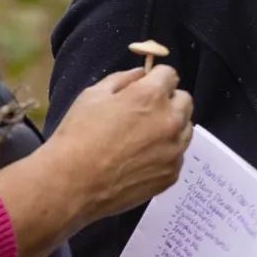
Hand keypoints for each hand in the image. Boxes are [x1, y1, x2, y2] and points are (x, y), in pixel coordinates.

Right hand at [44, 65, 194, 222]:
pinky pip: (177, 155)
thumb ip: (122, 79)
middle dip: (169, 100)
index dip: (157, 78)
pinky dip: (165, 152)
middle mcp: (170, 121)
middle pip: (185, 101)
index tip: (147, 86)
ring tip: (142, 137)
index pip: (170, 74)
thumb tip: (141, 73)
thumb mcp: (92, 96)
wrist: (71, 183)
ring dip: (171, 126)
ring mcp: (174, 150)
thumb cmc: (77, 136)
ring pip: (185, 129)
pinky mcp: (172, 174)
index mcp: (151, 96)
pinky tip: (141, 158)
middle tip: (145, 111)